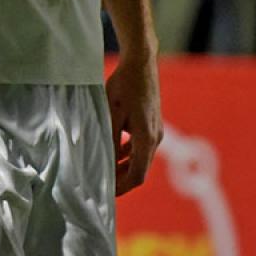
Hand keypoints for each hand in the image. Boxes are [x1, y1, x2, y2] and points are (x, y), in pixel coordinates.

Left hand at [106, 54, 161, 195]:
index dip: (121, 187)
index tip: (105, 193)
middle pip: (139, 170)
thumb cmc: (124, 84)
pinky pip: (141, 147)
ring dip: (122, 166)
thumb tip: (104, 163)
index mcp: (147, 138)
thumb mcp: (111, 112)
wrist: (141, 62)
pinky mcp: (152, 124)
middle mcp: (155, 138)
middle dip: (120, 179)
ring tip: (101, 168)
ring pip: (140, 159)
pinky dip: (127, 153)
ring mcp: (156, 131)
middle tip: (99, 183)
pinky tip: (112, 150)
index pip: (137, 175)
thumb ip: (110, 139)